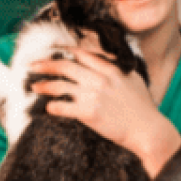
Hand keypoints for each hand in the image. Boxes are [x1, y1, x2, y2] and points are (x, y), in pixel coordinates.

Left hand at [30, 46, 179, 163]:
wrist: (147, 130)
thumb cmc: (143, 108)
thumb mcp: (133, 79)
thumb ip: (117, 68)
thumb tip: (105, 61)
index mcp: (110, 69)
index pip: (81, 54)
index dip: (63, 51)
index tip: (52, 52)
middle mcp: (100, 79)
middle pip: (65, 66)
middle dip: (45, 64)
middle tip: (32, 66)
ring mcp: (93, 96)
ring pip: (59, 86)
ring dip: (44, 85)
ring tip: (35, 87)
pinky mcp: (89, 113)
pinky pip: (62, 107)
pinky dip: (52, 107)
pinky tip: (49, 107)